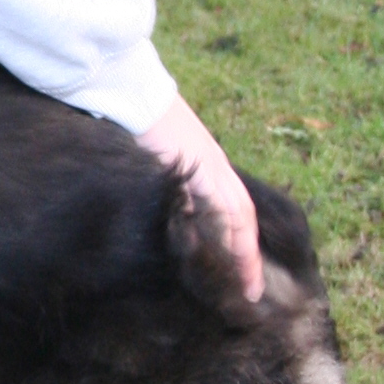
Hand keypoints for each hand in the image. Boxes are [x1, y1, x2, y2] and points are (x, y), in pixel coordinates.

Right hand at [135, 95, 263, 300]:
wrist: (132, 91)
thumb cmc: (134, 120)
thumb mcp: (153, 157)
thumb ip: (164, 183)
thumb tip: (161, 210)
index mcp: (206, 164)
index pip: (230, 210)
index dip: (236, 242)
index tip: (237, 273)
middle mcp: (217, 167)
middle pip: (243, 218)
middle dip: (248, 257)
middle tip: (250, 292)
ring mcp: (214, 166)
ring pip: (241, 217)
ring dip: (245, 253)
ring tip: (247, 286)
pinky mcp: (205, 167)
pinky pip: (226, 209)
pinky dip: (233, 236)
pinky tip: (231, 259)